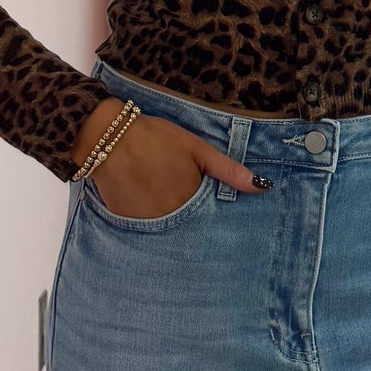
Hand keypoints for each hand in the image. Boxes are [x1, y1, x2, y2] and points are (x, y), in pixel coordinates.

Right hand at [70, 99, 268, 216]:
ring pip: (168, 233)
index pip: (212, 223)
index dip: (214, 219)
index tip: (217, 220)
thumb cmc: (157, 138)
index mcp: (192, 201)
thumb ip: (228, 171)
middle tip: (190, 212)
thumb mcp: (197, 149)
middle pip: (190, 231)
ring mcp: (148, 224)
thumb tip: (262, 187)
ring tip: (165, 205)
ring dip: (173, 225)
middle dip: (195, 225)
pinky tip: (147, 204)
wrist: (109, 137)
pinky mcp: (127, 224)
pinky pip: (146, 230)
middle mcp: (171, 219)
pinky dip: (151, 222)